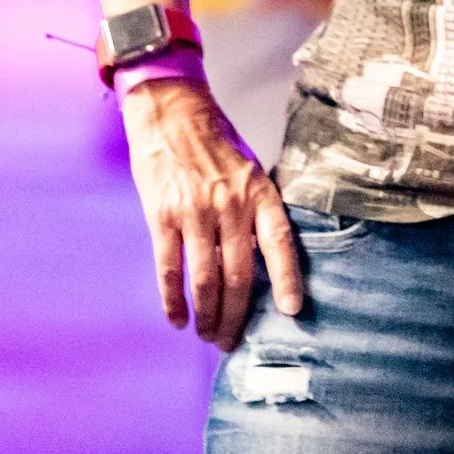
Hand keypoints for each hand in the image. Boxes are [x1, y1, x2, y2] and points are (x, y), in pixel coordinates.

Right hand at [120, 76, 304, 349]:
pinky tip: (177, 318)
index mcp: (258, 192)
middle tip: (232, 339)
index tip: (291, 311)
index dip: (287, 278)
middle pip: (239, 274)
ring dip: (207, 315)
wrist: (171, 113)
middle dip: (237, 314)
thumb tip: (264, 256)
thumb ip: (256, 209)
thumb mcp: (249, 169)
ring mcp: (194, 212)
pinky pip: (169, 270)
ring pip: (205, 279)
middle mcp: (230, 205)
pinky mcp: (162, 217)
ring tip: (208, 334)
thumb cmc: (214, 144)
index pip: (279, 242)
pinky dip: (173, 300)